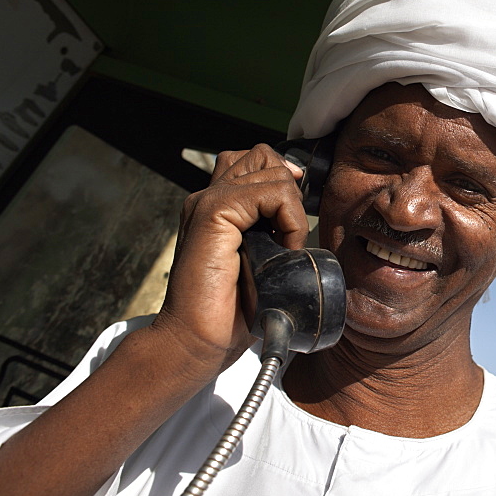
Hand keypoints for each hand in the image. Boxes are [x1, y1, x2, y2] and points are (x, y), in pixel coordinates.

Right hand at [152, 144, 307, 376]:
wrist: (196, 340)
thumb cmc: (228, 310)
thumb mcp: (259, 260)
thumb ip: (269, 230)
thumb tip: (298, 207)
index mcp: (217, 205)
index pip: (257, 161)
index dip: (284, 182)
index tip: (292, 222)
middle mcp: (208, 196)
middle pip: (264, 155)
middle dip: (290, 190)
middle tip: (287, 233)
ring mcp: (208, 201)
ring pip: (272, 170)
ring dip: (292, 209)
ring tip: (283, 247)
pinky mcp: (213, 212)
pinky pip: (271, 193)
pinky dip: (289, 219)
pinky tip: (282, 248)